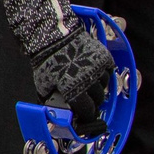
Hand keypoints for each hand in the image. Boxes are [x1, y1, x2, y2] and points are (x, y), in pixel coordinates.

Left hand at [32, 23, 116, 137]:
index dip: (87, 115)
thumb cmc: (48, 62)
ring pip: (104, 86)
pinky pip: (109, 72)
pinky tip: (93, 72)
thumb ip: (50, 98)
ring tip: (87, 82)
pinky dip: (103, 74)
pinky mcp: (105, 58)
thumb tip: (54, 112)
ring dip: (97, 86)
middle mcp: (88, 81)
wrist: (54, 38)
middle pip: (98, 99)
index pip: (87, 110)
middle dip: (92, 101)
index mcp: (73, 89)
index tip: (87, 116)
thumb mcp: (43, 84)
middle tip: (86, 98)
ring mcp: (98, 69)